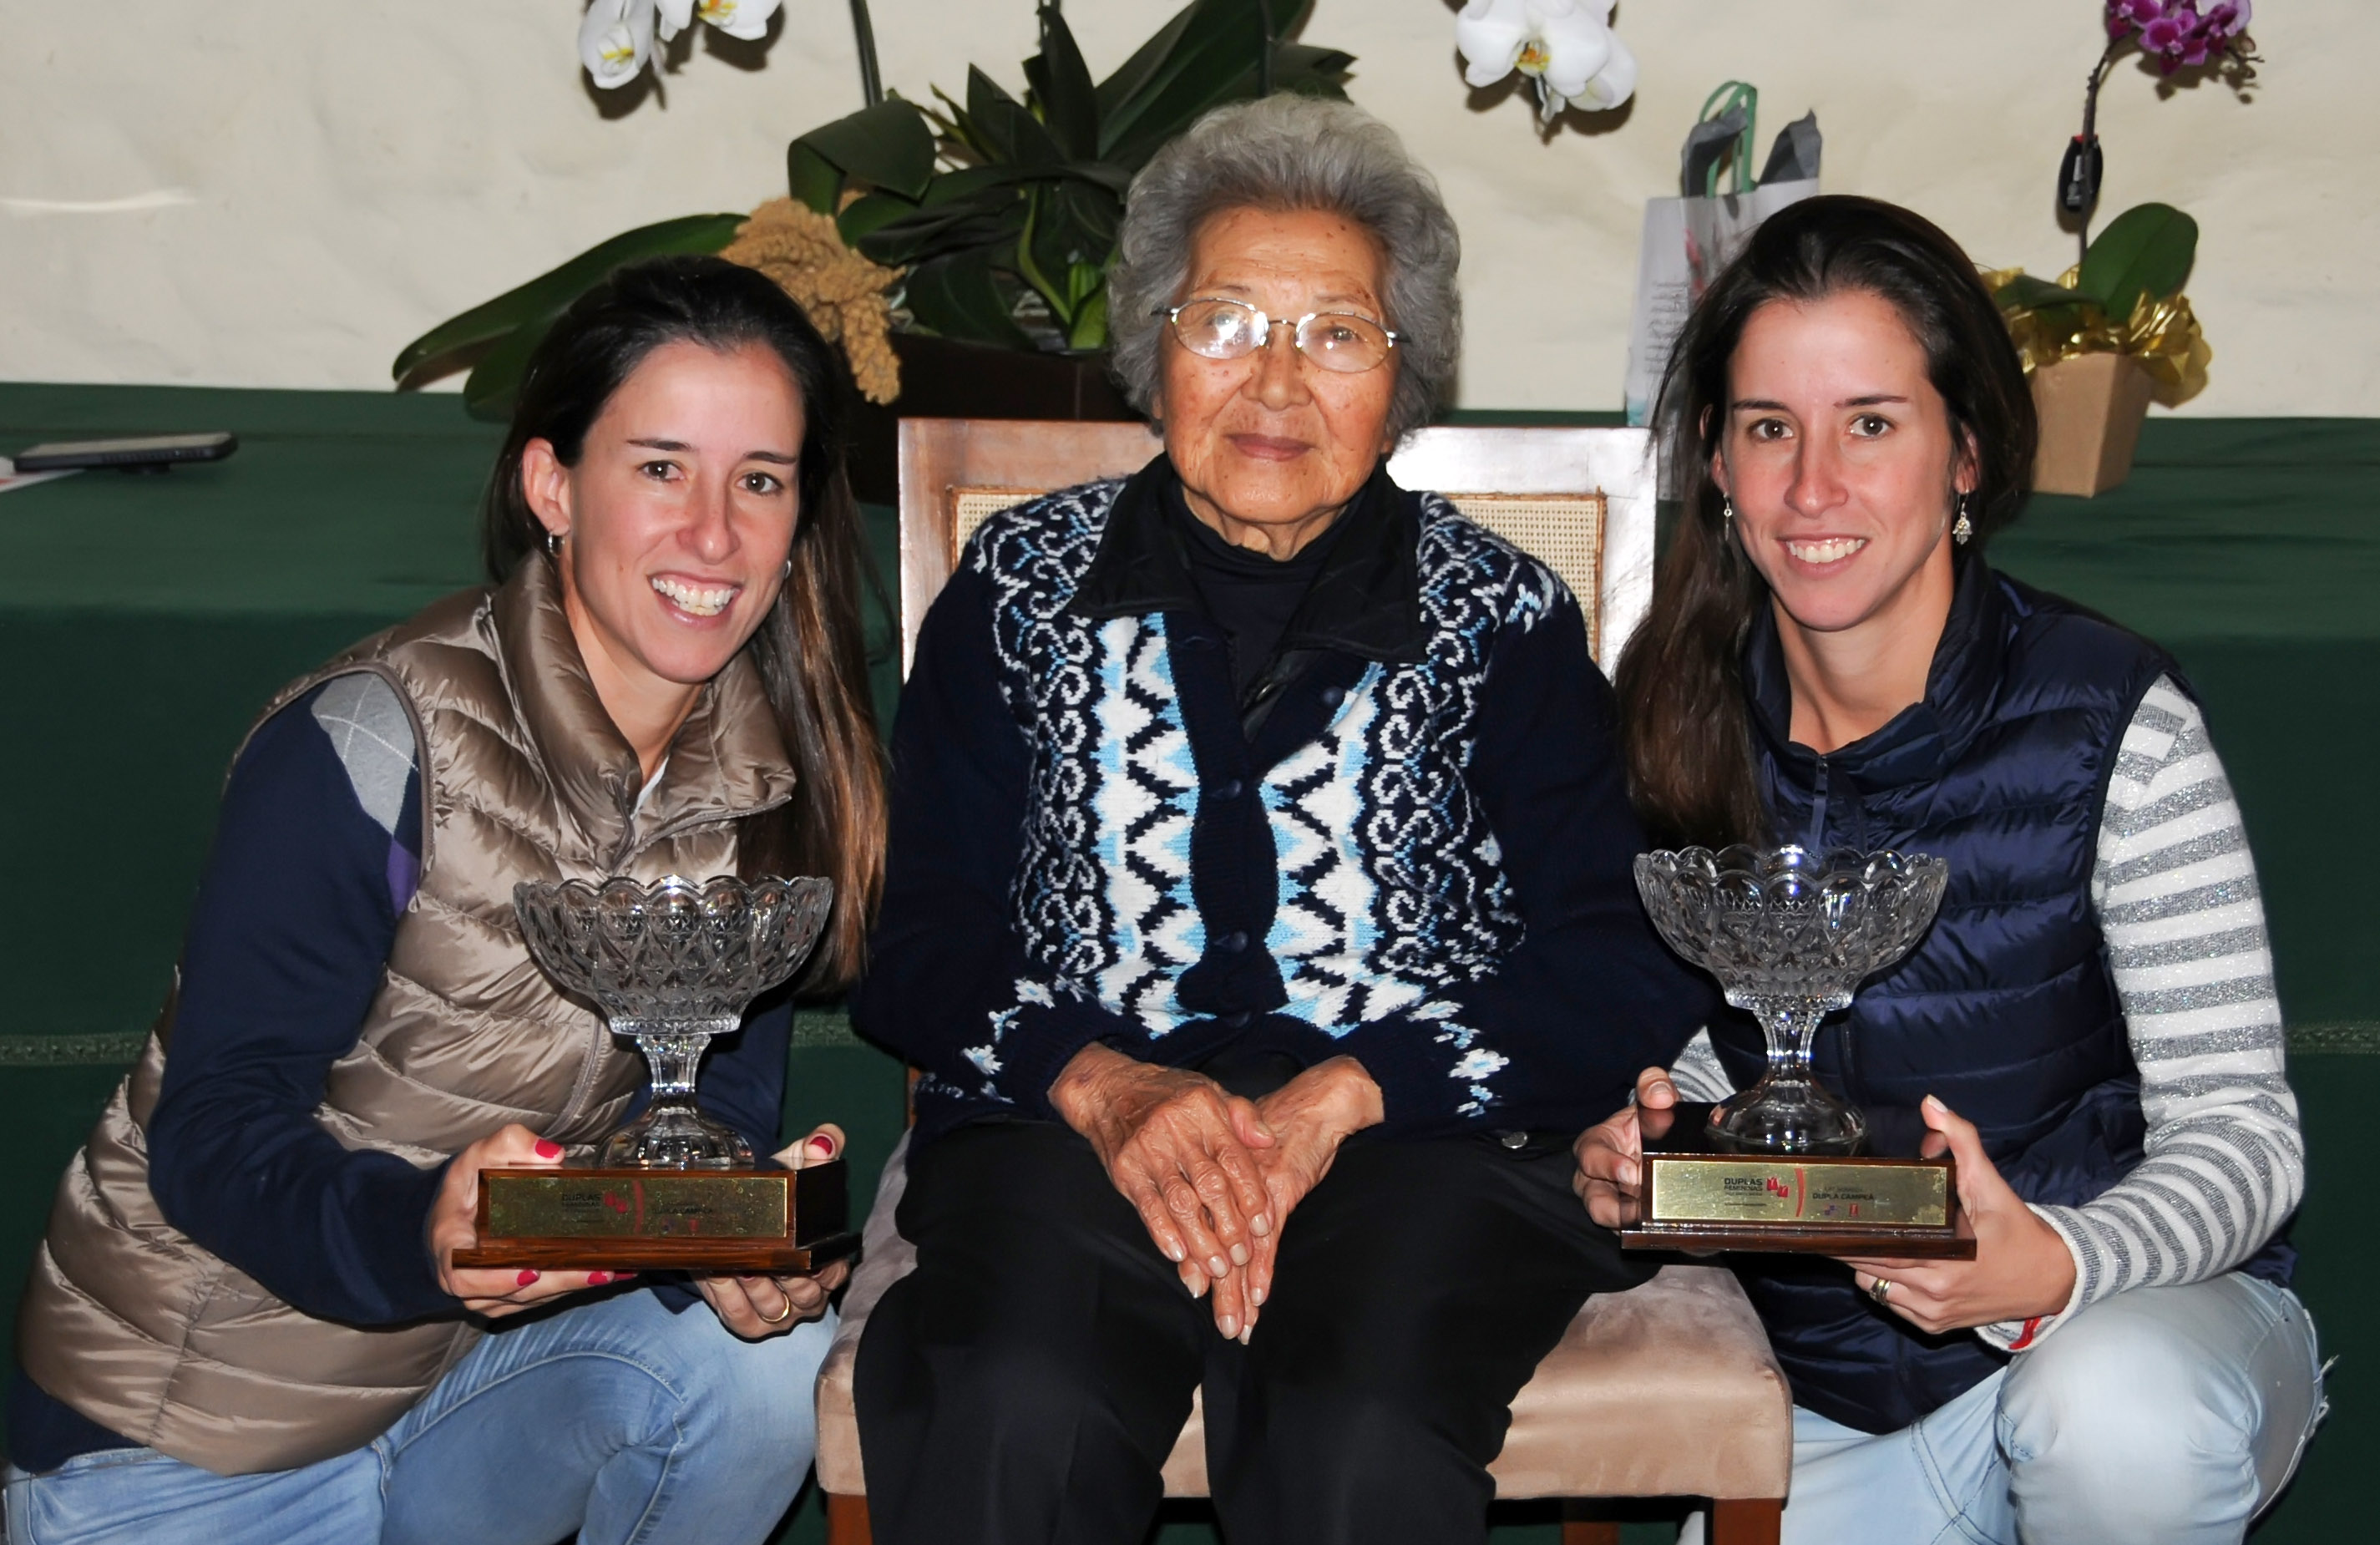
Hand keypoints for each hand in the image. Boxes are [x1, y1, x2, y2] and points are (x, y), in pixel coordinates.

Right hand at [431, 1123, 627, 1316]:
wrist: (456, 1211)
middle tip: (597, 1270)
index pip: (464, 1277)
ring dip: (569, 1287)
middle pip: (511, 1293)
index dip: (495, 1282)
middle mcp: (465, 1277)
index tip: (530, 1271)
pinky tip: (603, 1274)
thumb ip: (510, 1144)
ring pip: (528, 1299)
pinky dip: (568, 1287)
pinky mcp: (506, 1297)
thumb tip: (552, 1154)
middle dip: (557, 1282)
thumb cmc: (466, 1185)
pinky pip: (536, 1297)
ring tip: (609, 1271)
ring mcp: (486, 1292)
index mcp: (450, 1245)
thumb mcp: (478, 1155)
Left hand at [694, 1124, 851, 1338]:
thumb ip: (819, 1148)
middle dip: (784, 1276)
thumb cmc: (779, 1191)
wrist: (740, 1210)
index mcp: (829, 1261)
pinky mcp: (749, 1322)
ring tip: (737, 1262)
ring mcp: (780, 1312)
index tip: (806, 1251)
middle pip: (805, 1294)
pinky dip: (728, 1299)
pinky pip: (741, 1319)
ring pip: (773, 1309)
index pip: (834, 1271)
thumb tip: (823, 1141)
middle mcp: (810, 1293)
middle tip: (764, 1253)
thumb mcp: (798, 1164)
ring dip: (752, 1287)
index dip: (822, 1266)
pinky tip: (717, 1273)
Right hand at [1050, 1044, 1275, 1339]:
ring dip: (1201, 1241)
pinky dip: (1164, 1233)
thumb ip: (1243, 1116)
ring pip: (1181, 1203)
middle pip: (1211, 1186)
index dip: (1252, 1197)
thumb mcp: (1209, 1092)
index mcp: (1204, 1111)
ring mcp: (1148, 1151)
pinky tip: (1179, 1255)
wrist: (1108, 1089)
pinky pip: (1147, 1207)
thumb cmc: (1167, 1094)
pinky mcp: (1124, 1169)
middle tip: (1242, 1257)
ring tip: (1217, 1268)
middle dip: (1230, 1227)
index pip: (1235, 1160)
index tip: (1264, 1227)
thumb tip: (1267, 1141)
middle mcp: (1176, 1131)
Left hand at [1199, 1057, 1381, 1340]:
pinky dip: (1263, 1272)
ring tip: (1238, 1328)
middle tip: (1225, 1329)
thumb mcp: (1247, 1155)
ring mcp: (1251, 1196)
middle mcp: (1227, 1193)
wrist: (1312, 1107)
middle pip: (1218, 1252)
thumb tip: (1213, 1221)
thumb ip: (1229, 1182)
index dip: (1198, 1263)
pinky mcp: (1278, 1195)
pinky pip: (1268, 1242)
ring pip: (1240, 1255)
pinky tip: (1259, 1299)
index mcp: (1217, 1182)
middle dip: (1222, 1294)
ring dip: (1239, 1295)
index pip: (1200, 1229)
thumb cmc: (1279, 1131)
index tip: (1196, 1292)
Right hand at [1572, 1067, 1678, 1227]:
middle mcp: (1597, 1177)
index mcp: (1597, 1144)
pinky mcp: (1631, 1220)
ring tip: (1651, 1225)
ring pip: (1609, 1220)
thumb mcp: (1654, 1099)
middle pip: (1592, 1199)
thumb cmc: (1652, 1122)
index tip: (1630, 1172)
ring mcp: (1613, 1201)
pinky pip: (1634, 1232)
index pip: (1589, 1155)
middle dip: (1613, 1208)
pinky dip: (1648, 1233)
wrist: (1670, 1144)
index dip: (1605, 1165)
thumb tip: (1660, 1095)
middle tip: (1640, 1208)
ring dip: (1628, 1225)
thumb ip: (1655, 1087)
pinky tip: (1666, 1231)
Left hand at [1840, 1095, 2078, 1334]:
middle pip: (1869, 1267)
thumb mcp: (1991, 1184)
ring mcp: (1933, 1312)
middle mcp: (1935, 1291)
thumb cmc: (2018, 1231)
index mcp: (1946, 1259)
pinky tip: (1890, 1261)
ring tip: (1864, 1237)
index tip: (1831, 1215)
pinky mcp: (1936, 1324)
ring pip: (1875, 1287)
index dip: (1851, 1233)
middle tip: (1833, 1221)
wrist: (2052, 1279)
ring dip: (1866, 1264)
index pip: (1880, 1248)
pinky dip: (1884, 1284)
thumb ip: (1963, 1141)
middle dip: (1849, 1245)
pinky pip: (1892, 1304)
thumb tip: (1932, 1105)